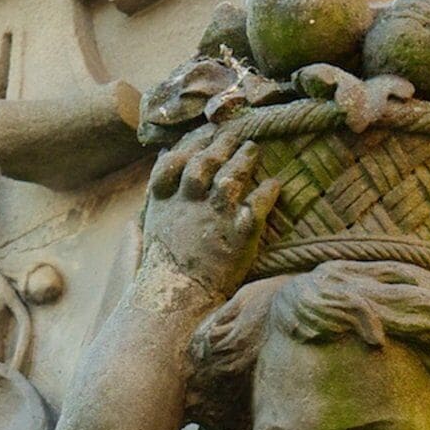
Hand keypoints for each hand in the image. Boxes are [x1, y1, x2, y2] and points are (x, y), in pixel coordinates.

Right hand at [139, 124, 283, 291]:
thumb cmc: (165, 261)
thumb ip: (160, 185)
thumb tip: (165, 151)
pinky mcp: (238, 237)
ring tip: (253, 149)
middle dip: (221, 144)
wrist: (176, 298)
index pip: (177, 159)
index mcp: (167, 199)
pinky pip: (256, 208)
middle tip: (237, 133)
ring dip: (244, 160)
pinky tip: (275, 185)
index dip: (192, 142)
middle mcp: (189, 203)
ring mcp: (214, 218)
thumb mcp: (154, 217)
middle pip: (205, 163)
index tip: (206, 131)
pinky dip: (267, 193)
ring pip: (231, 178)